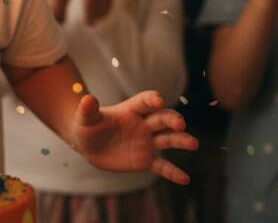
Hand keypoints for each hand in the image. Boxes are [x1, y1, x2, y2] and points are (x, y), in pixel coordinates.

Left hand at [71, 90, 197, 184]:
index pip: (145, 102)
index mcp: (130, 110)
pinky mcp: (146, 160)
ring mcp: (147, 142)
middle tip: (180, 124)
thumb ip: (88, 109)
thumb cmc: (87, 126)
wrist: (88, 145)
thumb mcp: (84, 118)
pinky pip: (162, 166)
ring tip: (193, 143)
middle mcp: (143, 124)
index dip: (153, 99)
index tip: (159, 100)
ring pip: (168, 139)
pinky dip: (173, 172)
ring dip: (181, 140)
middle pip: (162, 119)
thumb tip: (88, 98)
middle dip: (172, 120)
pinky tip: (185, 179)